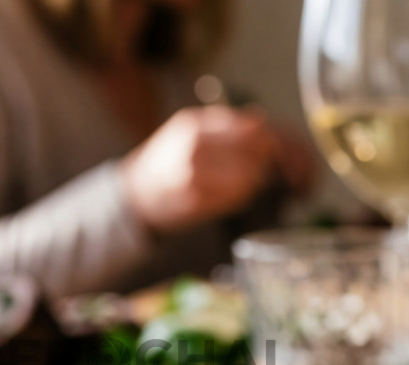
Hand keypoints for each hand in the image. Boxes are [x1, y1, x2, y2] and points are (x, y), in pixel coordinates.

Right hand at [121, 106, 310, 232]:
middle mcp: (194, 146)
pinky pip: (235, 197)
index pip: (248, 128)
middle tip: (262, 165)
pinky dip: (242, 196)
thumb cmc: (170, 161)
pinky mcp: (197, 200)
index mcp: (194, 124)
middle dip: (263, 160)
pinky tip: (234, 193)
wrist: (137, 193)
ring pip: (246, 176)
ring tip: (247, 180)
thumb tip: (260, 119)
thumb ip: (225, 125)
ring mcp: (194, 174)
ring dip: (254, 180)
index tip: (271, 145)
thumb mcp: (190, 130)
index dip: (266, 138)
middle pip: (251, 152)